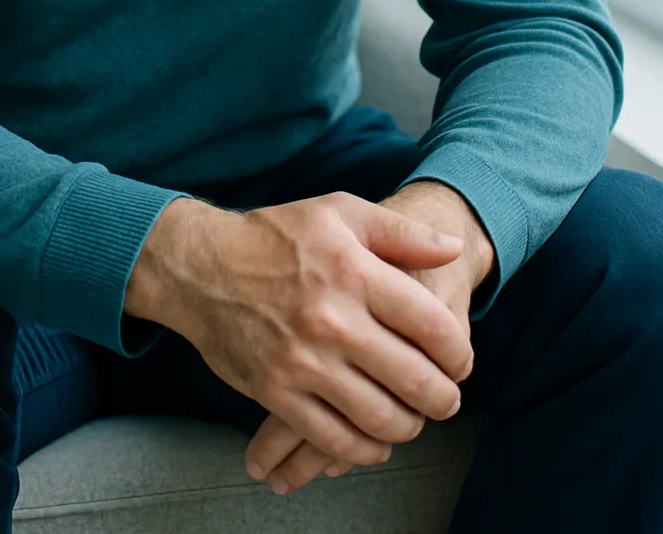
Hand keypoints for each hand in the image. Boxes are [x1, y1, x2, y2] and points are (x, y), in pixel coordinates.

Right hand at [164, 190, 471, 479]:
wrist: (202, 268)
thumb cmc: (277, 236)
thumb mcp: (340, 213)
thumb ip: (401, 233)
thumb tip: (454, 250)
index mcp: (354, 272)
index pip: (431, 325)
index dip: (458, 351)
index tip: (461, 361)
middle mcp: (332, 321)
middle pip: (414, 380)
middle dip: (444, 398)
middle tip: (448, 399)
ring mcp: (303, 362)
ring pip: (380, 418)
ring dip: (410, 426)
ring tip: (415, 418)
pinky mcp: (277, 394)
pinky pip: (335, 439)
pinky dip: (365, 449)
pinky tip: (375, 438)